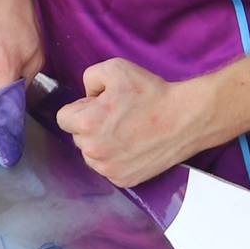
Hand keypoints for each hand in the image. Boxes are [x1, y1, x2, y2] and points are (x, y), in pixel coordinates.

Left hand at [53, 59, 219, 187]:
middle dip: (91, 126)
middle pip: (77, 137)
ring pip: (91, 155)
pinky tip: (133, 145)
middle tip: (118, 116)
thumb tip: (85, 95)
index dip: (81, 108)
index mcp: (87, 123)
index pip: (63, 118)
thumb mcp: (115, 69)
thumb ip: (89, 77)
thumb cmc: (152, 93)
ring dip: (101, 144)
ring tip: (127, 131)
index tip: (99, 105)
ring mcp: (108, 168)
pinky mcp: (123, 180)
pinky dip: (116, 159)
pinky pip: (108, 168)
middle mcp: (94, 150)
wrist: (186, 119)